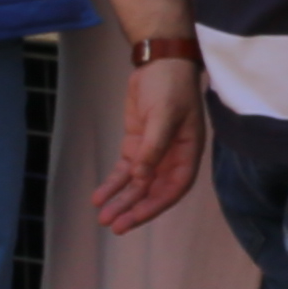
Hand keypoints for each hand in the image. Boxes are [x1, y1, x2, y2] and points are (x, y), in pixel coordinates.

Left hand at [92, 52, 209, 233]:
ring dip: (121, 200)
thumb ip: (153, 148)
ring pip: (137, 184)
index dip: (155, 205)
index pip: (174, 187)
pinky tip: (99, 196)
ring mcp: (152, 152)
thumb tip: (141, 179)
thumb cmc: (170, 88)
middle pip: (153, 190)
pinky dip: (113, 184)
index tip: (134, 218)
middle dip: (134, 208)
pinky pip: (124, 171)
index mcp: (188, 151)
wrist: (159, 63)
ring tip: (103, 217)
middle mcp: (172, 157)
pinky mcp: (136, 145)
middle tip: (114, 225)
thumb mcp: (164, 115)